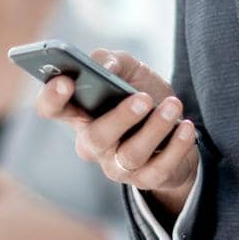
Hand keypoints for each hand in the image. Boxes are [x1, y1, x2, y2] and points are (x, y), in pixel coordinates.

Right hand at [34, 49, 198, 219]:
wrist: (176, 126)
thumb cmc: (142, 94)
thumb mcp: (128, 69)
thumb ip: (111, 59)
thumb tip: (105, 66)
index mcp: (79, 113)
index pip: (51, 109)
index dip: (52, 98)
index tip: (67, 81)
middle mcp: (92, 143)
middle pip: (96, 137)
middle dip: (120, 118)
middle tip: (143, 98)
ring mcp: (117, 165)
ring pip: (131, 154)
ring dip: (155, 128)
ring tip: (173, 105)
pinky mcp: (146, 179)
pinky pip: (159, 169)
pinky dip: (176, 147)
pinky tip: (186, 127)